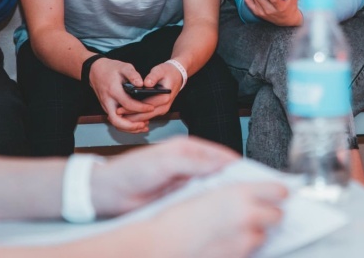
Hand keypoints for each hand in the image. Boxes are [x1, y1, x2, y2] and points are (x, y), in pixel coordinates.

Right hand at [89, 57, 153, 133]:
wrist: (95, 70)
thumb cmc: (110, 68)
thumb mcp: (123, 67)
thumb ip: (133, 75)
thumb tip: (142, 83)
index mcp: (113, 91)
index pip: (127, 104)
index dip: (140, 108)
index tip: (151, 107)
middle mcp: (108, 101)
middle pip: (117, 121)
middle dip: (131, 126)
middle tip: (145, 124)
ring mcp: (106, 106)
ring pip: (116, 123)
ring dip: (129, 128)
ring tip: (144, 126)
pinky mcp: (107, 108)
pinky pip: (116, 120)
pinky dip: (126, 125)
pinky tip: (137, 124)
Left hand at [90, 137, 241, 215]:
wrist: (109, 193)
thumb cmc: (132, 170)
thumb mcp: (166, 162)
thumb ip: (194, 162)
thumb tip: (221, 166)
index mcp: (189, 147)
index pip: (221, 155)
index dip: (237, 165)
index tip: (255, 178)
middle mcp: (190, 163)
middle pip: (220, 172)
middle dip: (234, 182)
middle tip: (251, 196)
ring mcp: (185, 181)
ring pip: (212, 188)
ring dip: (222, 195)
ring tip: (240, 207)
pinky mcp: (180, 198)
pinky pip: (200, 201)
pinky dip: (210, 206)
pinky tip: (219, 214)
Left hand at [117, 61, 182, 120]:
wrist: (177, 75)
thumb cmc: (168, 72)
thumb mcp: (160, 70)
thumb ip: (153, 76)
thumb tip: (146, 83)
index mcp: (165, 97)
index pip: (146, 105)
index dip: (132, 108)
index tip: (120, 108)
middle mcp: (164, 106)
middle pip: (145, 115)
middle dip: (130, 117)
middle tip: (116, 114)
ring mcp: (162, 109)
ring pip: (145, 118)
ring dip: (133, 119)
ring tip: (118, 117)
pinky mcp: (159, 110)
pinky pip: (147, 116)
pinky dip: (137, 117)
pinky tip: (126, 116)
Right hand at [144, 181, 286, 257]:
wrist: (162, 245)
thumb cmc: (178, 220)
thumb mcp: (208, 194)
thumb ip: (235, 194)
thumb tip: (252, 195)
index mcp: (239, 193)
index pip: (279, 190)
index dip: (279, 193)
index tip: (280, 194)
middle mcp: (247, 215)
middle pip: (277, 215)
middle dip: (269, 215)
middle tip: (257, 214)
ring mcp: (244, 240)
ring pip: (263, 236)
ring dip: (254, 234)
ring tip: (232, 231)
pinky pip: (249, 252)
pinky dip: (242, 248)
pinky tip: (225, 243)